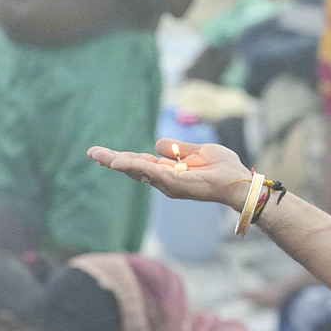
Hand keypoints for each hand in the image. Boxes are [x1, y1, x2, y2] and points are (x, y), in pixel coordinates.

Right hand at [88, 139, 254, 209]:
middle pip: (133, 169)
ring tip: (100, 157)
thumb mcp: (198, 151)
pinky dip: (135, 167)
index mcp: (169, 172)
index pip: (140, 163)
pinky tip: (120, 162)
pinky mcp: (176, 185)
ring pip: (138, 171)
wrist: (240, 181)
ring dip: (119, 163)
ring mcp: (169, 184)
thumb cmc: (224, 167)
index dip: (122, 157)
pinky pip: (151, 173)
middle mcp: (165, 181)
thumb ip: (178, 148)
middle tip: (91, 153)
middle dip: (112, 161)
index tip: (103, 153)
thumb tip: (158, 144)